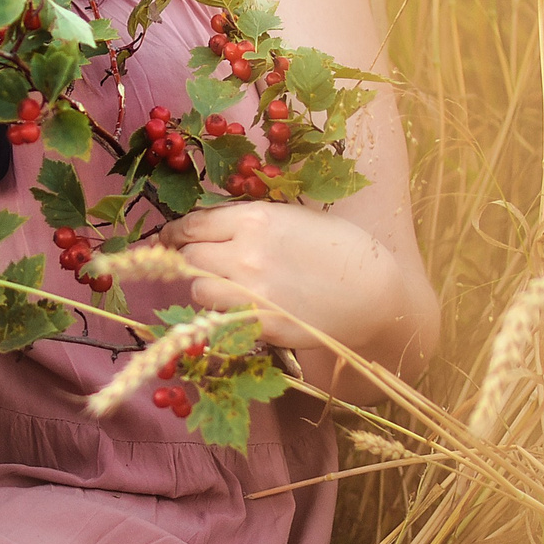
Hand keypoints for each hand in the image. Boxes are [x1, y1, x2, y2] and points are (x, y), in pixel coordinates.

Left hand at [159, 201, 412, 368]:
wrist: (376, 293)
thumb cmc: (343, 248)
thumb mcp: (295, 218)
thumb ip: (253, 222)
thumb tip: (217, 226)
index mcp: (254, 220)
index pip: (193, 225)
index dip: (174, 232)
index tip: (168, 237)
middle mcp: (245, 254)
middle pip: (189, 257)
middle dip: (189, 258)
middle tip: (199, 262)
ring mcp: (251, 292)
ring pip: (197, 289)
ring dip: (203, 286)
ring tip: (223, 286)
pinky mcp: (260, 324)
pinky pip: (220, 319)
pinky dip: (222, 313)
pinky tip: (237, 309)